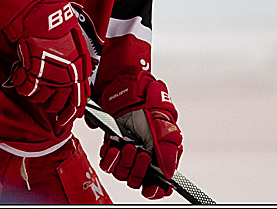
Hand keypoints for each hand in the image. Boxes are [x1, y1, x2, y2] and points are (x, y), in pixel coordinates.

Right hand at [4, 0, 91, 135]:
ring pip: (42, 100)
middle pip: (58, 105)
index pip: (79, 102)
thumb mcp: (76, 47)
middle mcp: (67, 76)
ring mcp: (51, 75)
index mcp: (80, 70)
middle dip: (50, 106)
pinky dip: (21, 85)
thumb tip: (76, 83)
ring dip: (35, 96)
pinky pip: (27, 90)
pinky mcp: (34, 71)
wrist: (40, 14)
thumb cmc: (58, 26)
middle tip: (42, 100)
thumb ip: (77, 67)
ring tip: (31, 84)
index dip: (70, 114)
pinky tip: (20, 76)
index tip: (63, 119)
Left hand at [98, 74, 182, 199]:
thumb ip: (168, 149)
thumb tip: (169, 173)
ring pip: (122, 174)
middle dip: (139, 170)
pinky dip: (110, 158)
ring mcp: (127, 153)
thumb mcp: (163, 122)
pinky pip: (107, 164)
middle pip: (138, 181)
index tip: (152, 187)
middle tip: (140, 153)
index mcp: (160, 155)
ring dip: (124, 163)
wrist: (126, 86)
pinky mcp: (111, 146)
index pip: (159, 185)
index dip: (155, 190)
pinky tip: (114, 146)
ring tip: (128, 145)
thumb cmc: (148, 102)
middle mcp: (144, 157)